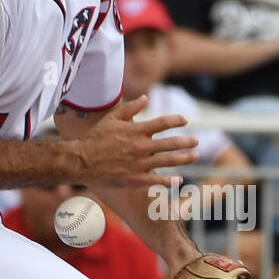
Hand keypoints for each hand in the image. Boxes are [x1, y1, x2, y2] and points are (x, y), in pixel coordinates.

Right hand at [76, 95, 198, 187]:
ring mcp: (140, 164)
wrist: (81, 161)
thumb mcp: (112, 118)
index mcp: (137, 130)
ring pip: (169, 161)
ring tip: (195, 155)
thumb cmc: (96, 138)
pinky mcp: (136, 179)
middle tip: (196, 141)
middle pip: (171, 143)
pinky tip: (180, 180)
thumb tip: (146, 98)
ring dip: (185, 158)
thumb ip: (130, 108)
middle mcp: (142, 146)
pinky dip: (171, 180)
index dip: (177, 120)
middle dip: (187, 141)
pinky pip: (158, 180)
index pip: (163, 122)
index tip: (185, 120)